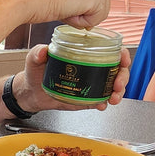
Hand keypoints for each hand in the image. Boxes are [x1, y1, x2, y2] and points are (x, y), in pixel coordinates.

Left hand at [13, 44, 131, 113]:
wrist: (31, 92)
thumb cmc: (35, 71)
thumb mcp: (34, 59)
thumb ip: (37, 53)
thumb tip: (43, 51)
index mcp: (84, 54)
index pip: (110, 50)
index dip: (121, 54)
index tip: (123, 59)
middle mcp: (91, 67)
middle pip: (117, 70)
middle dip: (123, 77)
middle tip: (117, 85)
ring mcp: (91, 83)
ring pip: (113, 86)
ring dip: (118, 92)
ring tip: (112, 99)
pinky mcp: (87, 98)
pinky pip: (101, 100)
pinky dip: (104, 103)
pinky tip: (102, 105)